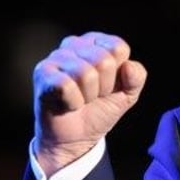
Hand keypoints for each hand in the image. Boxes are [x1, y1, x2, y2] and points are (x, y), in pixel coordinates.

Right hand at [32, 31, 146, 176]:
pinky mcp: (42, 73)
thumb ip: (137, 77)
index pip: (118, 48)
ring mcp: (55, 57)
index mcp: (97, 42)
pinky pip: (66, 86)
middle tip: (94, 95)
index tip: (109, 85)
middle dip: (104, 87)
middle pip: (103, 60)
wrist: (77, 137)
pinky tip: (67, 103)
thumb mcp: (128, 94)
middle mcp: (74, 44)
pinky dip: (73, 102)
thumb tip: (128, 65)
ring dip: (88, 96)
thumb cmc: (100, 109)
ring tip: (81, 99)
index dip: (118, 74)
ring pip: (85, 74)